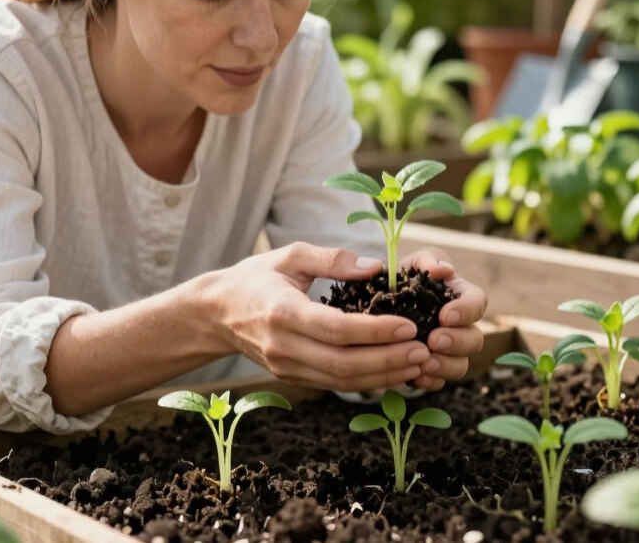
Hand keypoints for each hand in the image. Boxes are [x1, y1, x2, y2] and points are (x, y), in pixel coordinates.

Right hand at [193, 242, 430, 391]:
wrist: (215, 314)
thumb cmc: (256, 278)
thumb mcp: (289, 254)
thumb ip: (333, 259)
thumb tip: (376, 268)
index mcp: (282, 312)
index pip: (335, 329)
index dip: (375, 331)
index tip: (409, 325)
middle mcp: (283, 347)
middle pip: (343, 364)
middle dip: (388, 360)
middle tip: (423, 350)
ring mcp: (286, 368)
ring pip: (341, 381)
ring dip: (383, 376)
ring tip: (418, 364)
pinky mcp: (292, 378)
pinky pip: (335, 384)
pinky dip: (368, 382)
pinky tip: (395, 371)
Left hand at [400, 247, 486, 390]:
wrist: (377, 302)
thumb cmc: (402, 278)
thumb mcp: (412, 262)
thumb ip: (428, 260)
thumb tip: (443, 269)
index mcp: (460, 297)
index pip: (478, 303)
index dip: (467, 311)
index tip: (445, 315)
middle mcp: (460, 326)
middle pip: (475, 339)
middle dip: (457, 342)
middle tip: (433, 340)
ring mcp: (448, 351)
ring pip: (461, 364)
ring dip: (446, 365)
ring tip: (424, 363)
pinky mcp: (432, 368)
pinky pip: (440, 381)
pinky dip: (430, 381)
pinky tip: (415, 377)